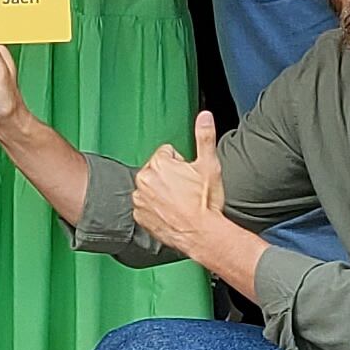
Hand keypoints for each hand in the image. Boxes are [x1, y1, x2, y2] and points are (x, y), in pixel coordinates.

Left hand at [129, 111, 228, 252]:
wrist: (202, 234)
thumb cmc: (206, 202)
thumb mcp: (209, 164)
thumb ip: (204, 136)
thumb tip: (204, 116)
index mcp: (158, 163)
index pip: (168, 153)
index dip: (182, 164)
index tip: (190, 176)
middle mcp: (144, 179)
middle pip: (157, 170)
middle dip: (170, 177)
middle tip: (186, 190)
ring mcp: (140, 199)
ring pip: (151, 188)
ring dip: (161, 193)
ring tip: (180, 203)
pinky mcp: (140, 217)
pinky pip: (146, 207)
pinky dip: (155, 209)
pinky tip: (171, 213)